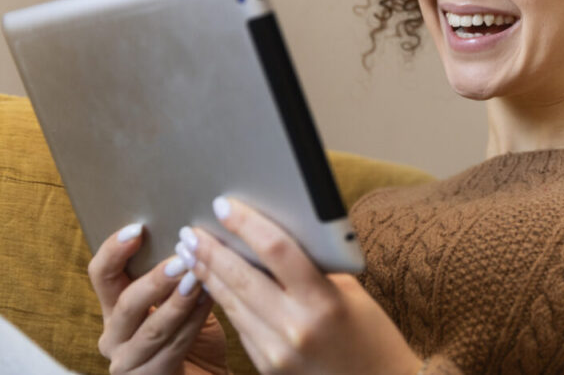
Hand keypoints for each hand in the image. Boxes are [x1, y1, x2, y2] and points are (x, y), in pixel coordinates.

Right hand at [88, 224, 227, 374]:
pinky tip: (209, 303)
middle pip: (125, 303)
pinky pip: (172, 348)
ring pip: (151, 328)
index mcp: (115, 307)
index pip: (102, 275)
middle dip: (155, 279)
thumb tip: (196, 233)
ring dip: (178, 302)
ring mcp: (127, 361)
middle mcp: (114, 335)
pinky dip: (193, 322)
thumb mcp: (183, 296)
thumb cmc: (194, 332)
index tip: (137, 229)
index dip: (114, 251)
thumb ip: (179, 272)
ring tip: (198, 279)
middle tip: (181, 259)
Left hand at [179, 197, 421, 374]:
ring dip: (209, 275)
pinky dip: (225, 301)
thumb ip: (315, 265)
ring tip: (192, 252)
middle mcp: (295, 327)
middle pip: (242, 278)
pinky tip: (213, 283)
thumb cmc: (371, 332)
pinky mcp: (267, 367)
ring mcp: (277, 352)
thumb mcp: (351, 291)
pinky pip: (240, 326)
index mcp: (323, 301)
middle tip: (191, 230)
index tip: (224, 205)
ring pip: (232, 303)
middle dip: (212, 251)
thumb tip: (273, 235)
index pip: (276, 251)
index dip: (246, 224)